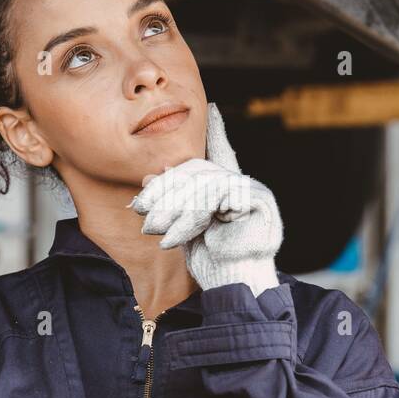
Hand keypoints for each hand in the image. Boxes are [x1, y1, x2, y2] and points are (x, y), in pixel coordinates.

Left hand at [128, 102, 282, 295]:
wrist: (235, 287)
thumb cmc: (213, 263)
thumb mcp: (185, 229)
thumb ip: (175, 202)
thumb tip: (150, 176)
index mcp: (228, 191)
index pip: (219, 155)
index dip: (216, 132)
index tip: (212, 110)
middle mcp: (242, 187)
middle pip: (198, 169)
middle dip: (165, 189)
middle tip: (140, 208)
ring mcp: (253, 191)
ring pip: (203, 182)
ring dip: (173, 208)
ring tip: (155, 230)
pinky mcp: (258, 200)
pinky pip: (215, 195)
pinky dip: (190, 216)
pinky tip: (176, 238)